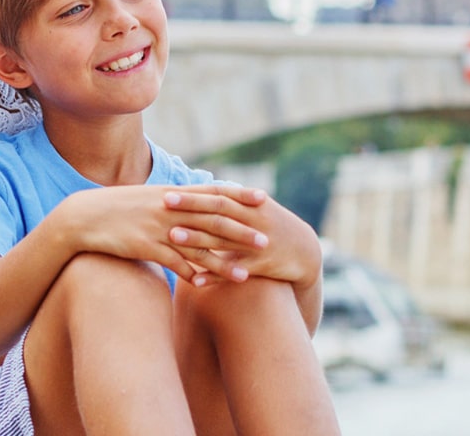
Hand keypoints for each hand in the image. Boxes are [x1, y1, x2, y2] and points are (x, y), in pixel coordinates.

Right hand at [52, 184, 272, 282]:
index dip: (239, 194)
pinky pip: (173, 263)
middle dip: (241, 232)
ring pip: (198, 246)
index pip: (213, 191)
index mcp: (172, 194)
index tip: (263, 197)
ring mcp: (158, 228)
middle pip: (212, 220)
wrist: (83, 217)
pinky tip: (206, 287)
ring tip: (245, 275)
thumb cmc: (117, 209)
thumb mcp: (147, 198)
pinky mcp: (145, 247)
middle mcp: (169, 209)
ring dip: (223, 262)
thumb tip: (192, 203)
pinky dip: (191, 274)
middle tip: (266, 241)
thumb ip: (172, 201)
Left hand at [162, 190, 320, 288]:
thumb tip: (201, 189)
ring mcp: (258, 243)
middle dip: (191, 208)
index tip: (168, 193)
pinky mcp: (261, 265)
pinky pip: (234, 270)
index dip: (194, 195)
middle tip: (163, 206)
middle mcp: (254, 220)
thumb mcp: (257, 209)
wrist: (306, 251)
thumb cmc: (273, 226)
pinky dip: (215, 275)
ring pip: (223, 240)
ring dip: (198, 239)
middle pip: (218, 213)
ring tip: (173, 237)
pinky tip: (194, 279)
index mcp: (251, 205)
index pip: (218, 196)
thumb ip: (231, 200)